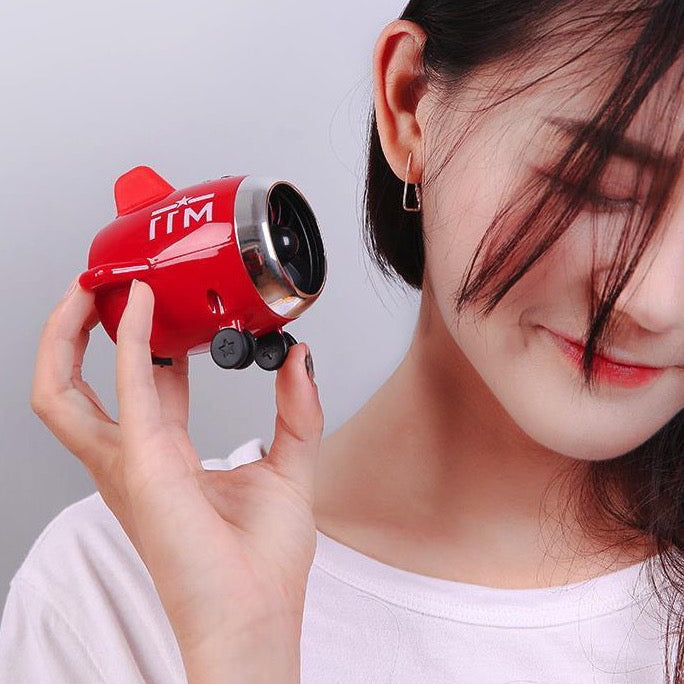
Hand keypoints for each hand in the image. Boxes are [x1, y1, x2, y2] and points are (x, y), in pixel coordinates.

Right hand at [30, 277, 323, 682]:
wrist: (257, 619)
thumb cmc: (262, 566)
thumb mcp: (288, 469)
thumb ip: (296, 411)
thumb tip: (300, 360)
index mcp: (166, 459)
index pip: (145, 388)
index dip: (150, 344)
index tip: (168, 310)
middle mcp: (135, 461)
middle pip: (75, 390)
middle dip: (76, 336)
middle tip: (101, 292)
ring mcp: (128, 466)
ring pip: (63, 394)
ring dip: (68, 338)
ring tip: (93, 291)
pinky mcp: (143, 466)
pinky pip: (127, 389)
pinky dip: (132, 343)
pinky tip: (143, 308)